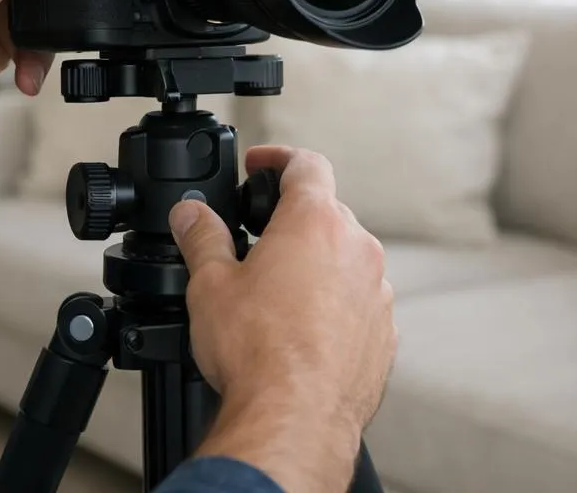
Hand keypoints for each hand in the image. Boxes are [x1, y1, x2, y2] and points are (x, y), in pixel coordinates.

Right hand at [174, 146, 396, 490]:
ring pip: (346, 260)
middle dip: (292, 221)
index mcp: (315, 222)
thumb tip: (191, 214)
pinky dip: (334, 306)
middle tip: (255, 242)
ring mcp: (378, 291)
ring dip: (316, 266)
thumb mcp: (210, 284)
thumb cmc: (256, 351)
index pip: (305, 163)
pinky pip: (359, 302)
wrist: (296, 419)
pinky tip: (301, 332)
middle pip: (327, 212)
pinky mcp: (385, 332)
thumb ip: (202, 237)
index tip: (259, 164)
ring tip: (275, 297)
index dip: (277, 157)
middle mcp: (357, 248)